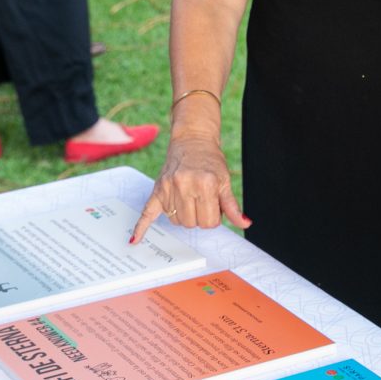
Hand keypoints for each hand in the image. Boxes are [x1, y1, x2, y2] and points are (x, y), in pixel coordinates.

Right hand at [131, 132, 249, 242]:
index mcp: (205, 184)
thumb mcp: (225, 181)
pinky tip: (135, 239)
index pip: (209, 222)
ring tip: (189, 199)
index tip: (214, 205)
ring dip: (184, 216)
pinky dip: (142, 226)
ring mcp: (169, 187)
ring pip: (176, 221)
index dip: (214, 216)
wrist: (193, 140)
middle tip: (202, 201)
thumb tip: (245, 223)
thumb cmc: (211, 161)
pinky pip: (147, 212)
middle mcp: (185, 185)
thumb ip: (232, 206)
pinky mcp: (157, 189)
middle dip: (199, 216)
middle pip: (192, 224)